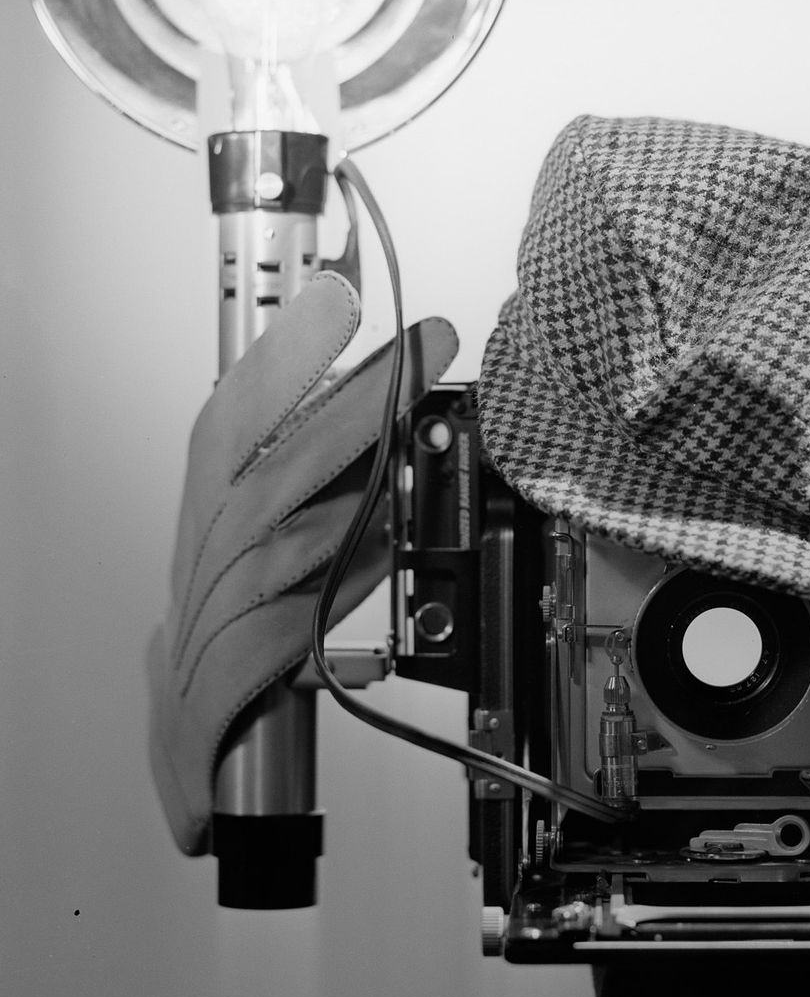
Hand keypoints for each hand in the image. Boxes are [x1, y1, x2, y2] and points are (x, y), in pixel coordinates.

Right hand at [147, 272, 457, 854]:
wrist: (194, 705)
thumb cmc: (235, 590)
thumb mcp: (261, 509)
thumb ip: (319, 453)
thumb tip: (390, 382)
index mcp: (215, 489)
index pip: (241, 408)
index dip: (289, 351)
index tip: (338, 291)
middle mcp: (215, 536)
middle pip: (281, 459)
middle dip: (359, 398)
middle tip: (428, 345)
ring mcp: (227, 599)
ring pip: (297, 534)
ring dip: (364, 483)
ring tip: (422, 437)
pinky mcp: (245, 661)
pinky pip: (300, 618)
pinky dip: (344, 583)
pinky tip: (384, 553)